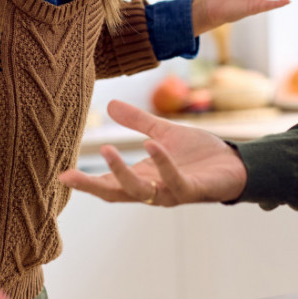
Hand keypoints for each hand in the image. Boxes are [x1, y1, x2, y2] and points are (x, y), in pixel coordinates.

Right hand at [58, 100, 247, 204]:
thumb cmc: (199, 155)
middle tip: (68, 176)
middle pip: (116, 193)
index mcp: (143, 176)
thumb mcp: (163, 133)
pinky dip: (163, 164)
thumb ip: (137, 122)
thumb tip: (108, 104)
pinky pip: (174, 181)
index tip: (61, 175)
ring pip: (141, 191)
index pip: (109, 182)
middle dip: (92, 186)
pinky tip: (152, 145)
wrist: (236, 164)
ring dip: (122, 173)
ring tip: (107, 148)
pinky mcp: (193, 189)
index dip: (86, 181)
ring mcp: (172, 192)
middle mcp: (153, 189)